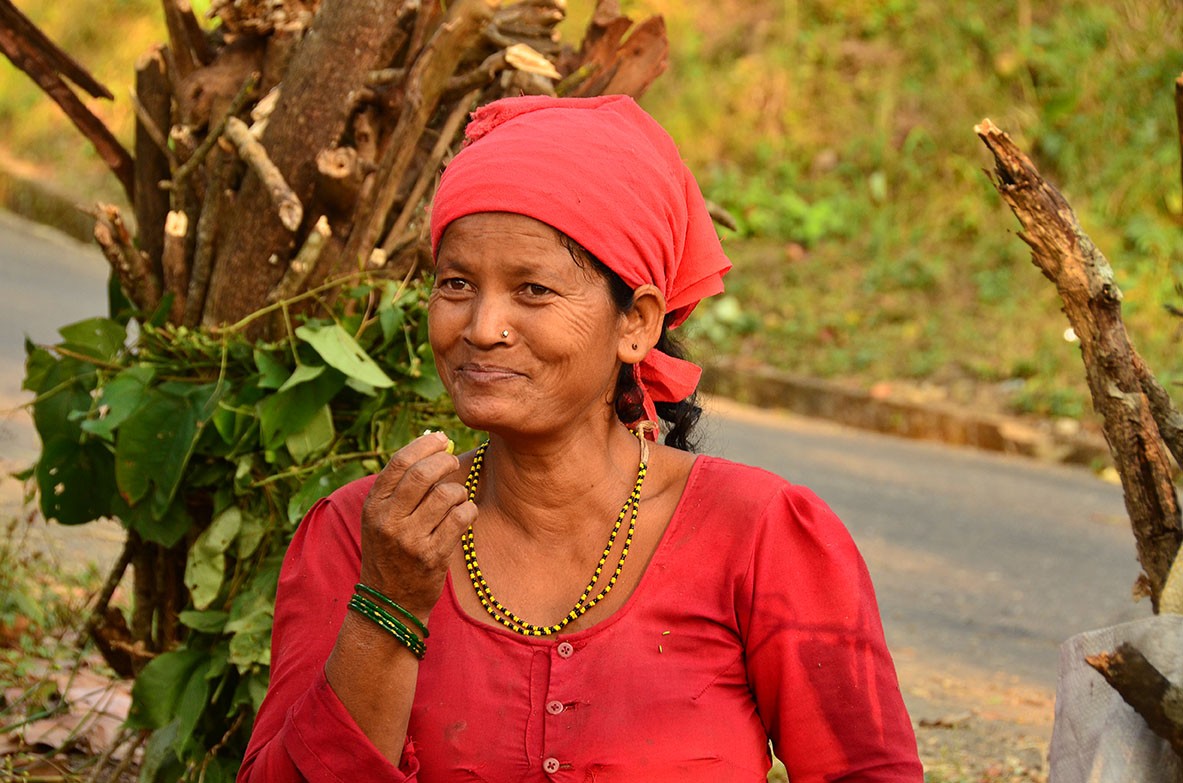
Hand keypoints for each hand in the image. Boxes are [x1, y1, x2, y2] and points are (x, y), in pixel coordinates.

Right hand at [358, 431, 475, 619]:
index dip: (424, 445)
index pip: (399, 463)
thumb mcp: (382, 518)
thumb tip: (433, 441)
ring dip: (458, 491)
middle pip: (422, 475)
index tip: (441, 439)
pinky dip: (469, 510)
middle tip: (453, 462)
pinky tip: (465, 514)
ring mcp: (409, 540)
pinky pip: (461, 518)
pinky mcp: (432, 556)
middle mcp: (388, 520)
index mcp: (373, 505)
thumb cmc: (391, 551)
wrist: (389, 602)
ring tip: (456, 499)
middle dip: (445, 462)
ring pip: (446, 495)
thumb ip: (401, 485)